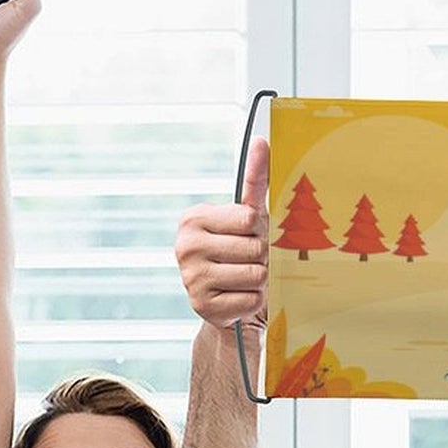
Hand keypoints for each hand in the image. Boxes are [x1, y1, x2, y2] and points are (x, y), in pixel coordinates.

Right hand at [175, 136, 268, 330]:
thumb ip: (255, 182)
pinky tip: (239, 298)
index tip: (247, 236)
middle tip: (249, 263)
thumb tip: (262, 141)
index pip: (249, 219)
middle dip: (262, 258)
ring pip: (255, 275)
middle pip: (255, 249)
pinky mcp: (202, 306)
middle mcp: (186, 246)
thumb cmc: (241, 254)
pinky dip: (252, 302)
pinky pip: (249, 300)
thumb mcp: (248, 218)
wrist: (228, 303)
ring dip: (259, 282)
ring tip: (245, 281)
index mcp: (194, 218)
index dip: (259, 231)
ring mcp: (191, 278)